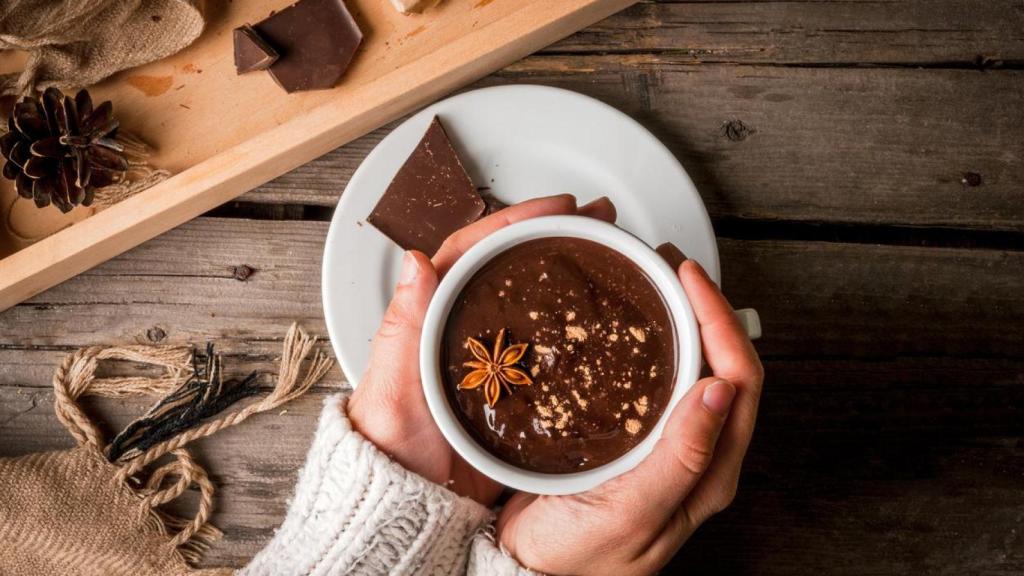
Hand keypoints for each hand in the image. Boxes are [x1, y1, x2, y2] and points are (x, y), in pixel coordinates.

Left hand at [347, 194, 617, 505]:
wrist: (409, 506)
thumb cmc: (390, 446)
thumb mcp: (393, 385)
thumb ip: (404, 326)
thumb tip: (416, 261)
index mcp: (432, 317)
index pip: (475, 251)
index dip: (516, 221)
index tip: (558, 206)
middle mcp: (465, 330)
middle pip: (512, 267)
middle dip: (556, 235)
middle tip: (600, 219)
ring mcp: (494, 360)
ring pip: (535, 303)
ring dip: (569, 273)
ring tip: (614, 253)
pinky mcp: (516, 392)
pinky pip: (549, 350)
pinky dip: (575, 329)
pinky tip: (606, 325)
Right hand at [495, 260, 763, 574]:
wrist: (524, 572)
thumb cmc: (577, 557)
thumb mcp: (634, 512)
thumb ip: (682, 457)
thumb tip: (722, 390)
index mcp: (709, 471)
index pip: (739, 379)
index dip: (719, 320)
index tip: (686, 278)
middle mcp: (696, 455)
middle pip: (724, 365)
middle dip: (705, 308)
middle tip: (671, 266)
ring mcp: (666, 445)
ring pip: (694, 368)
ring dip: (683, 320)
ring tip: (654, 282)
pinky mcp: (635, 439)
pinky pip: (658, 379)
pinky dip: (652, 342)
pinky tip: (626, 325)